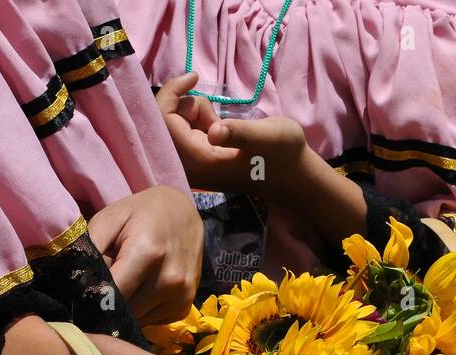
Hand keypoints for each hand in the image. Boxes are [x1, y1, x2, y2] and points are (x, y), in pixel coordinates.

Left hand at [88, 185, 203, 325]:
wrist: (184, 214)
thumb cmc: (141, 214)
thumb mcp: (109, 219)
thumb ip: (89, 249)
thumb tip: (73, 284)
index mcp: (147, 254)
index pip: (110, 295)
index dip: (90, 298)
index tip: (78, 296)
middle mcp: (169, 280)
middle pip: (123, 312)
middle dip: (106, 305)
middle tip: (97, 290)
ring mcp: (180, 297)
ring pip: (136, 320)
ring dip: (123, 310)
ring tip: (121, 286)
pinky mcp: (183, 309)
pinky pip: (150, 321)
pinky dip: (140, 311)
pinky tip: (140, 291)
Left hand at [154, 72, 308, 197]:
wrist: (292, 175)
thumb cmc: (283, 154)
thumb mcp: (267, 137)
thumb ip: (239, 133)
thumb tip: (213, 132)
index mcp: (199, 163)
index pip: (163, 122)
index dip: (171, 94)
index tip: (194, 77)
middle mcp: (188, 167)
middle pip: (165, 121)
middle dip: (189, 106)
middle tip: (219, 116)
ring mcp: (191, 165)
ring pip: (175, 123)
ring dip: (197, 114)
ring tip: (224, 127)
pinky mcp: (197, 160)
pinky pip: (183, 130)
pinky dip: (198, 120)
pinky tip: (218, 130)